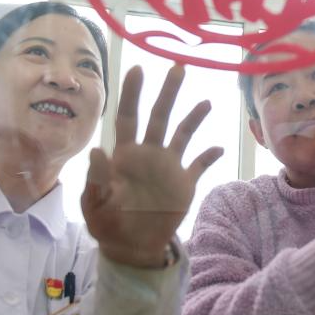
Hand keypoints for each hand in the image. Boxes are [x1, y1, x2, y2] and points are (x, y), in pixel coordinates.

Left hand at [81, 65, 222, 267]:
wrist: (130, 246)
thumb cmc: (107, 223)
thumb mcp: (95, 205)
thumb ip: (96, 179)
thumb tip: (97, 150)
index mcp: (125, 154)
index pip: (128, 117)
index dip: (132, 93)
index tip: (138, 69)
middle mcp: (148, 153)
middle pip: (159, 117)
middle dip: (168, 92)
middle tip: (178, 67)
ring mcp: (167, 167)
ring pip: (182, 134)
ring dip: (193, 117)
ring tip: (206, 101)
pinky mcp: (183, 184)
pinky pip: (199, 165)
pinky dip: (209, 156)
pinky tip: (219, 147)